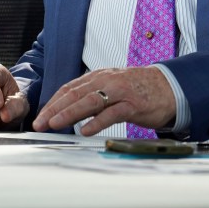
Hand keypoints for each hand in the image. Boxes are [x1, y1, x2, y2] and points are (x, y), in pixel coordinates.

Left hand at [32, 66, 174, 135]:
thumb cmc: (138, 89)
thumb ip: (92, 95)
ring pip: (90, 101)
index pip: (70, 88)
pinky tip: (85, 131)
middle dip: (54, 108)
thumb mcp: (111, 87)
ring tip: (54, 124)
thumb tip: (68, 109)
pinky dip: (97, 122)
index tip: (40, 116)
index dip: (53, 102)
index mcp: (99, 76)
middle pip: (75, 93)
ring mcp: (120, 92)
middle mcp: (107, 80)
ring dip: (70, 113)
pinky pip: (112, 113)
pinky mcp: (133, 104)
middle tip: (39, 123)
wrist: (169, 87)